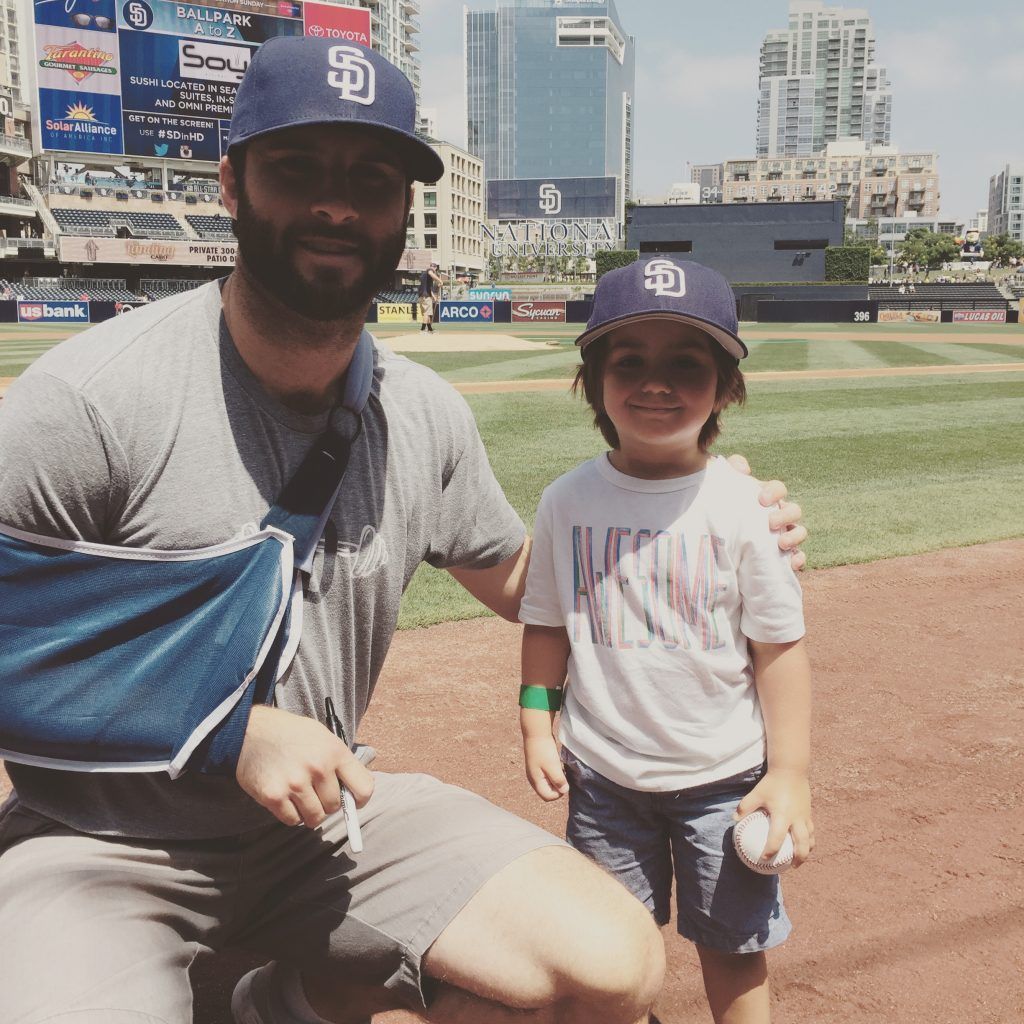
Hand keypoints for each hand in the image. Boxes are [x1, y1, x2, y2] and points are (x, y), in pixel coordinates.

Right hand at [236, 705, 373, 827]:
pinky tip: (286, 798)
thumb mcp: (323, 736)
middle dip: (328, 803)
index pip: (364, 788)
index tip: (353, 801)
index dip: (359, 799)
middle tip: (316, 792)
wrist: (251, 730)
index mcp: (335, 751)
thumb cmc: (290, 734)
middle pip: (336, 806)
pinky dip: (291, 814)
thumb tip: (355, 793)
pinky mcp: (274, 796)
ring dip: (310, 812)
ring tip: (301, 796)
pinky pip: (292, 820)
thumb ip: (340, 763)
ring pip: (315, 817)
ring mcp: (295, 783)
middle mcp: (318, 768)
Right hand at [524, 733, 568, 801]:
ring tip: (559, 768)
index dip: (558, 793)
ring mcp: (536, 772)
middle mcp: (534, 779)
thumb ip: (558, 781)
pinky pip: (548, 775)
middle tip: (562, 774)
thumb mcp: (553, 766)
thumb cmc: (543, 750)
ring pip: (549, 783)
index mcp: (535, 781)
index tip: (564, 781)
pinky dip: (554, 773)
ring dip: (556, 779)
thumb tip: (564, 791)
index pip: (548, 797)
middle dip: (557, 786)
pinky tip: (557, 764)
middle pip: (548, 791)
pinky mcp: (539, 766)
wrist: (536, 733)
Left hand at [726, 454, 807, 570]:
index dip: (774, 492)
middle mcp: (777, 515)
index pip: (778, 489)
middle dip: (785, 516)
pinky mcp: (780, 556)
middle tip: (771, 523)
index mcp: (765, 498)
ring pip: (799, 532)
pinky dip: (798, 559)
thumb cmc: (719, 510)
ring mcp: (781, 535)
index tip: (761, 500)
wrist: (712, 541)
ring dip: (795, 536)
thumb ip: (730, 470)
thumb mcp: (720, 488)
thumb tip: (744, 468)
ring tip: (782, 544)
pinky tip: (792, 564)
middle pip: (794, 510)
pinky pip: (797, 557)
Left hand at [735, 769, 813, 866]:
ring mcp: (805, 817)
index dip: (771, 851)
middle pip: (801, 844)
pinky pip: (811, 831)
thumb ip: (745, 807)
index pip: (777, 838)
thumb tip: (733, 820)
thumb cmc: (771, 783)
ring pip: (810, 839)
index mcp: (782, 815)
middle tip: (790, 867)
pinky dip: (809, 840)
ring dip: (806, 851)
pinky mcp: (809, 813)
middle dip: (797, 858)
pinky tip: (803, 844)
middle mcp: (796, 819)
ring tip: (799, 860)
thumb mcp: (756, 793)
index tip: (764, 860)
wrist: (791, 770)